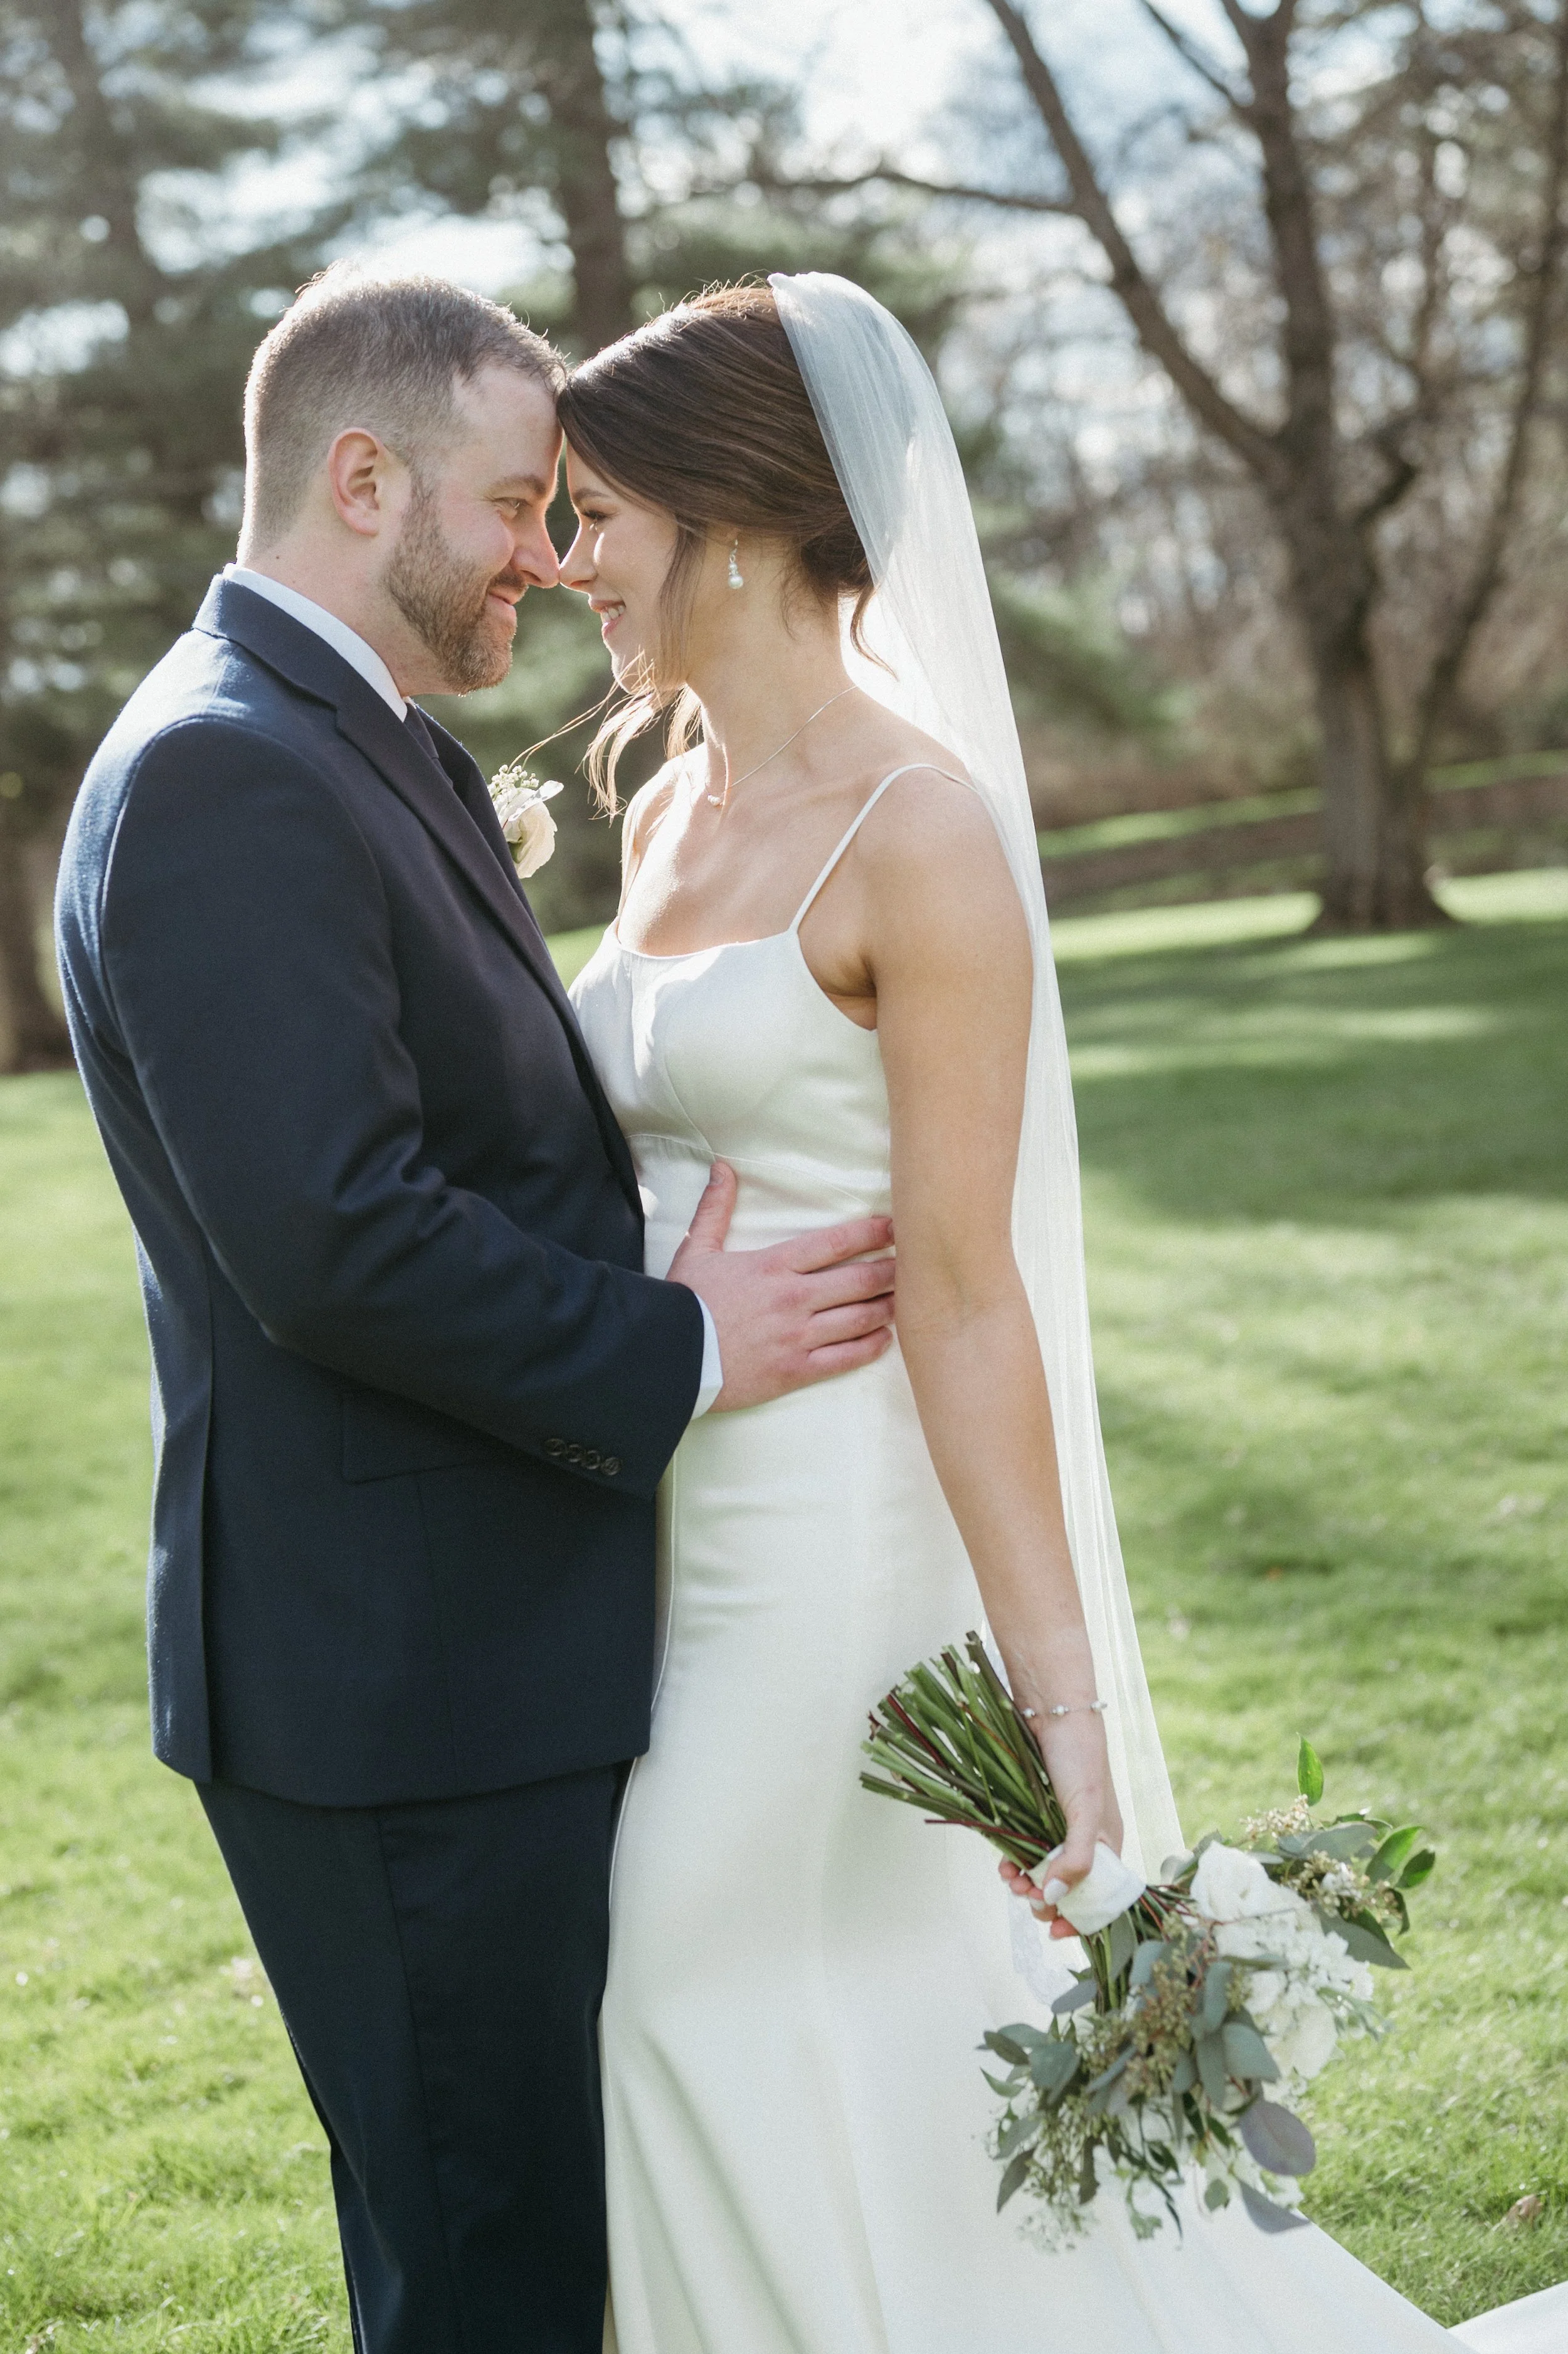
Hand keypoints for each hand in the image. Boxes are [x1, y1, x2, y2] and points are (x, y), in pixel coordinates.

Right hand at [668, 1161, 894, 1411]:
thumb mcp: (697, 1249)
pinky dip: (870, 1348)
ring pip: (859, 1318)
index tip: (895, 1228)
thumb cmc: (684, 1303)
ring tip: (907, 1300)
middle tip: (914, 1266)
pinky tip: (884, 1339)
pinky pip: (845, 1358)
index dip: (872, 1234)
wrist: (669, 1358)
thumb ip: (716, 1208)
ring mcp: (798, 1336)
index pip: (836, 1243)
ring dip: (887, 1307)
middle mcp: (794, 1298)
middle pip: (859, 1280)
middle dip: (891, 1271)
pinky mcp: (795, 1370)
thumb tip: (723, 1167)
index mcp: (774, 1265)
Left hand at [997, 1709, 1122, 1938]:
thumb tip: (1052, 1898)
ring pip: (1041, 1873)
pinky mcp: (1033, 1816)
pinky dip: (1014, 1863)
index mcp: (1109, 1845)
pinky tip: (1004, 1864)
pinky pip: (1023, 1851)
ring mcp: (1057, 1829)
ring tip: (1012, 1881)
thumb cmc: (1081, 1758)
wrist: (1053, 1710)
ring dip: (1026, 1885)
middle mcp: (1085, 1841)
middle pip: (1067, 1890)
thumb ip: (1076, 1858)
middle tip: (1027, 1897)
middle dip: (1046, 1901)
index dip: (1080, 1918)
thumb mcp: (1086, 1810)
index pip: (1100, 1897)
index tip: (1056, 1931)